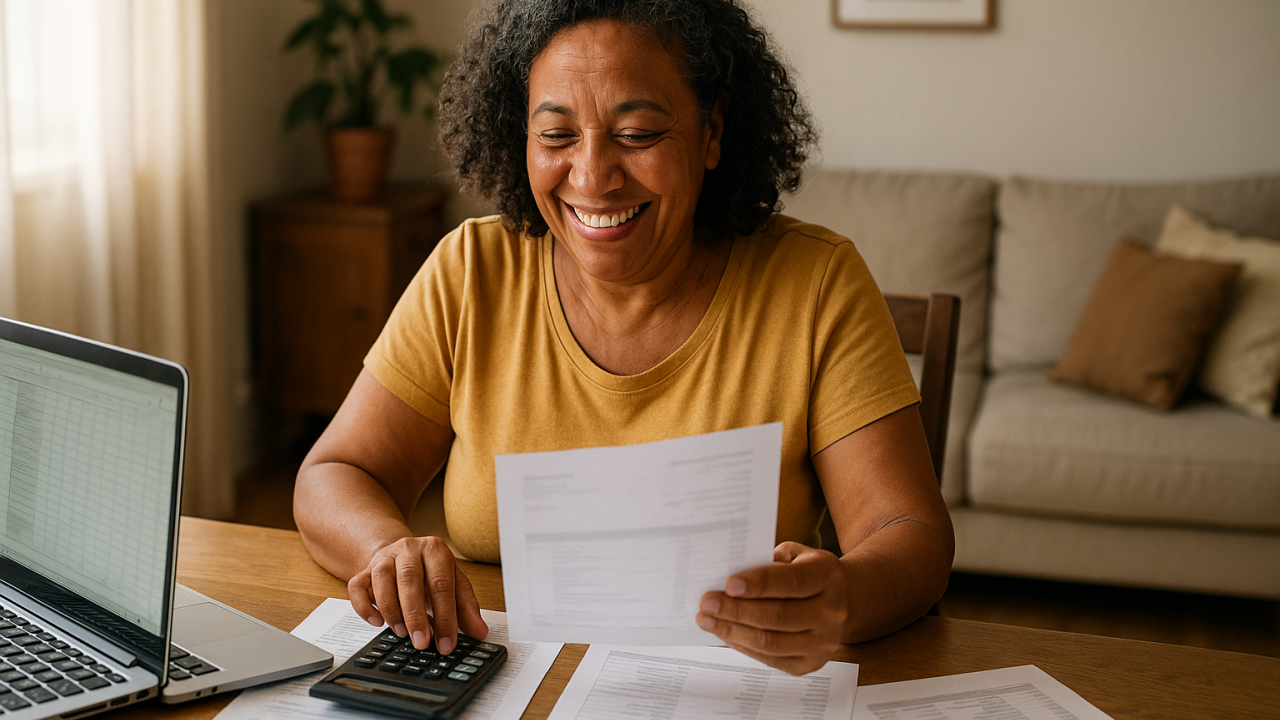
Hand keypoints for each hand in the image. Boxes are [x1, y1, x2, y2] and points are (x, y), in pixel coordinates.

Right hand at [348, 536, 487, 653]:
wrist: (401, 553)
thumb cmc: (430, 572)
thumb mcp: (454, 583)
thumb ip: (466, 607)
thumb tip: (479, 632)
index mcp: (435, 549)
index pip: (442, 584)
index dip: (445, 616)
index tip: (447, 643)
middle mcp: (408, 549)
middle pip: (410, 580)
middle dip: (416, 616)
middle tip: (422, 643)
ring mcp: (384, 557)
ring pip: (382, 580)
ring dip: (392, 610)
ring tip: (402, 633)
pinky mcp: (364, 570)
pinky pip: (357, 586)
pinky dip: (364, 606)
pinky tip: (377, 622)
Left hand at [696, 542, 851, 674]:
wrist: (844, 601)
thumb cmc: (808, 572)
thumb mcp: (795, 555)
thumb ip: (768, 562)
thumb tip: (729, 580)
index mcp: (827, 577)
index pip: (791, 582)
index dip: (758, 584)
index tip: (728, 584)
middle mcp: (831, 612)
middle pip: (777, 616)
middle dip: (737, 610)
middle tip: (707, 603)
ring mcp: (823, 642)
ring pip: (771, 642)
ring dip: (733, 632)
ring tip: (707, 621)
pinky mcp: (811, 663)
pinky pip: (771, 659)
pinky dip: (744, 647)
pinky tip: (726, 634)